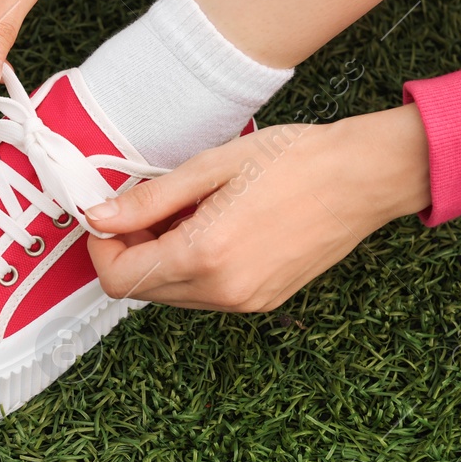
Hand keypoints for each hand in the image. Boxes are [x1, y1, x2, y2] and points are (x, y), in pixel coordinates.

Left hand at [84, 105, 432, 311]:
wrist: (363, 177)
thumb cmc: (291, 159)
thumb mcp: (208, 167)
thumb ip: (148, 200)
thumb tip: (98, 217)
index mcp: (204, 256)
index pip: (120, 278)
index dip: (102, 248)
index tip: (107, 215)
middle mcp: (223, 291)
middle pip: (142, 291)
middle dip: (130, 252)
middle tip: (145, 207)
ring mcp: (246, 302)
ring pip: (172, 295)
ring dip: (160, 260)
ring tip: (185, 212)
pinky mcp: (264, 300)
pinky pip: (205, 294)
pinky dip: (191, 267)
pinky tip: (210, 228)